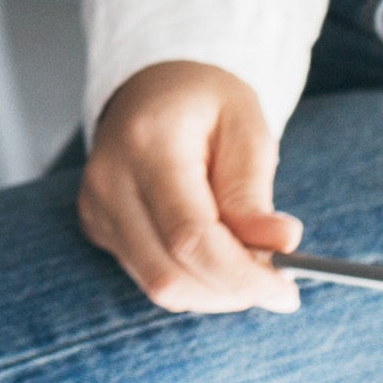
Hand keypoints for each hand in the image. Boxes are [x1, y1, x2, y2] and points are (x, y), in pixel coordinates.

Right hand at [80, 60, 302, 312]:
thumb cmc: (206, 103)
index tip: (286, 291)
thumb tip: (281, 245)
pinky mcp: (97, 227)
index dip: (240, 275)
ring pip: (158, 284)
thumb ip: (254, 192)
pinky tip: (218, 256)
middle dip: (231, 291)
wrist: (152, 89)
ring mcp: (96, 208)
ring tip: (252, 269)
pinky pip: (148, 275)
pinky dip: (193, 280)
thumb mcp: (246, 129)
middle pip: (169, 272)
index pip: (189, 236)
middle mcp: (109, 182)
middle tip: (278, 286)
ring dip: (214, 292)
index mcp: (147, 145)